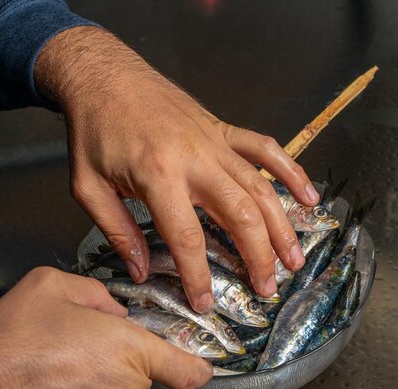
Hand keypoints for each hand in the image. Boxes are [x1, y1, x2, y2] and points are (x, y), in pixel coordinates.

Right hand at [0, 267, 211, 388]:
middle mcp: (122, 387)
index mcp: (126, 348)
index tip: (201, 363)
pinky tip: (60, 374)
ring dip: (104, 373)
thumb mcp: (54, 284)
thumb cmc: (11, 341)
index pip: (186, 369)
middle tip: (90, 339)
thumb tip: (114, 309)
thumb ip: (99, 292)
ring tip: (65, 358)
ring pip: (121, 387)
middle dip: (126, 353)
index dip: (197, 365)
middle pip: (146, 370)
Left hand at [34, 27, 318, 312]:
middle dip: (257, 257)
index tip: (205, 303)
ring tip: (293, 259)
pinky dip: (291, 171)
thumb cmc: (94, 131)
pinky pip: (265, 149)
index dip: (198, 275)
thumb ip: (117, 231)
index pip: (187, 237)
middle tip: (266, 290)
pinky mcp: (222, 128)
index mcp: (158, 177)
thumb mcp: (88, 187)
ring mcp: (214, 142)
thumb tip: (141, 270)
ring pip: (260, 188)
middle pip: (240, 216)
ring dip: (281, 227)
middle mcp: (195, 160)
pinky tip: (308, 196)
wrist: (105, 76)